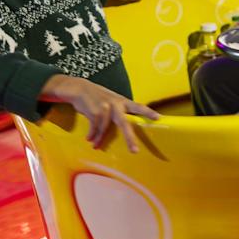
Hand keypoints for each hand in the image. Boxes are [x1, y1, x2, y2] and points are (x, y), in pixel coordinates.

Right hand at [41, 75, 159, 152]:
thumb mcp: (111, 101)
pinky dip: (92, 135)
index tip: (158, 118)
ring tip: (96, 145)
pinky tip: (90, 139)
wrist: (79, 88)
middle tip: (134, 150)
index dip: (148, 113)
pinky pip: (95, 129)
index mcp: (122, 101)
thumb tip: (122, 131)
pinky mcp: (94, 112)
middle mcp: (116, 104)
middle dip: (130, 137)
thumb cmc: (97, 98)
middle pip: (124, 123)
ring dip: (100, 139)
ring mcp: (105, 107)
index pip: (138, 106)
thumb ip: (118, 113)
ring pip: (104, 129)